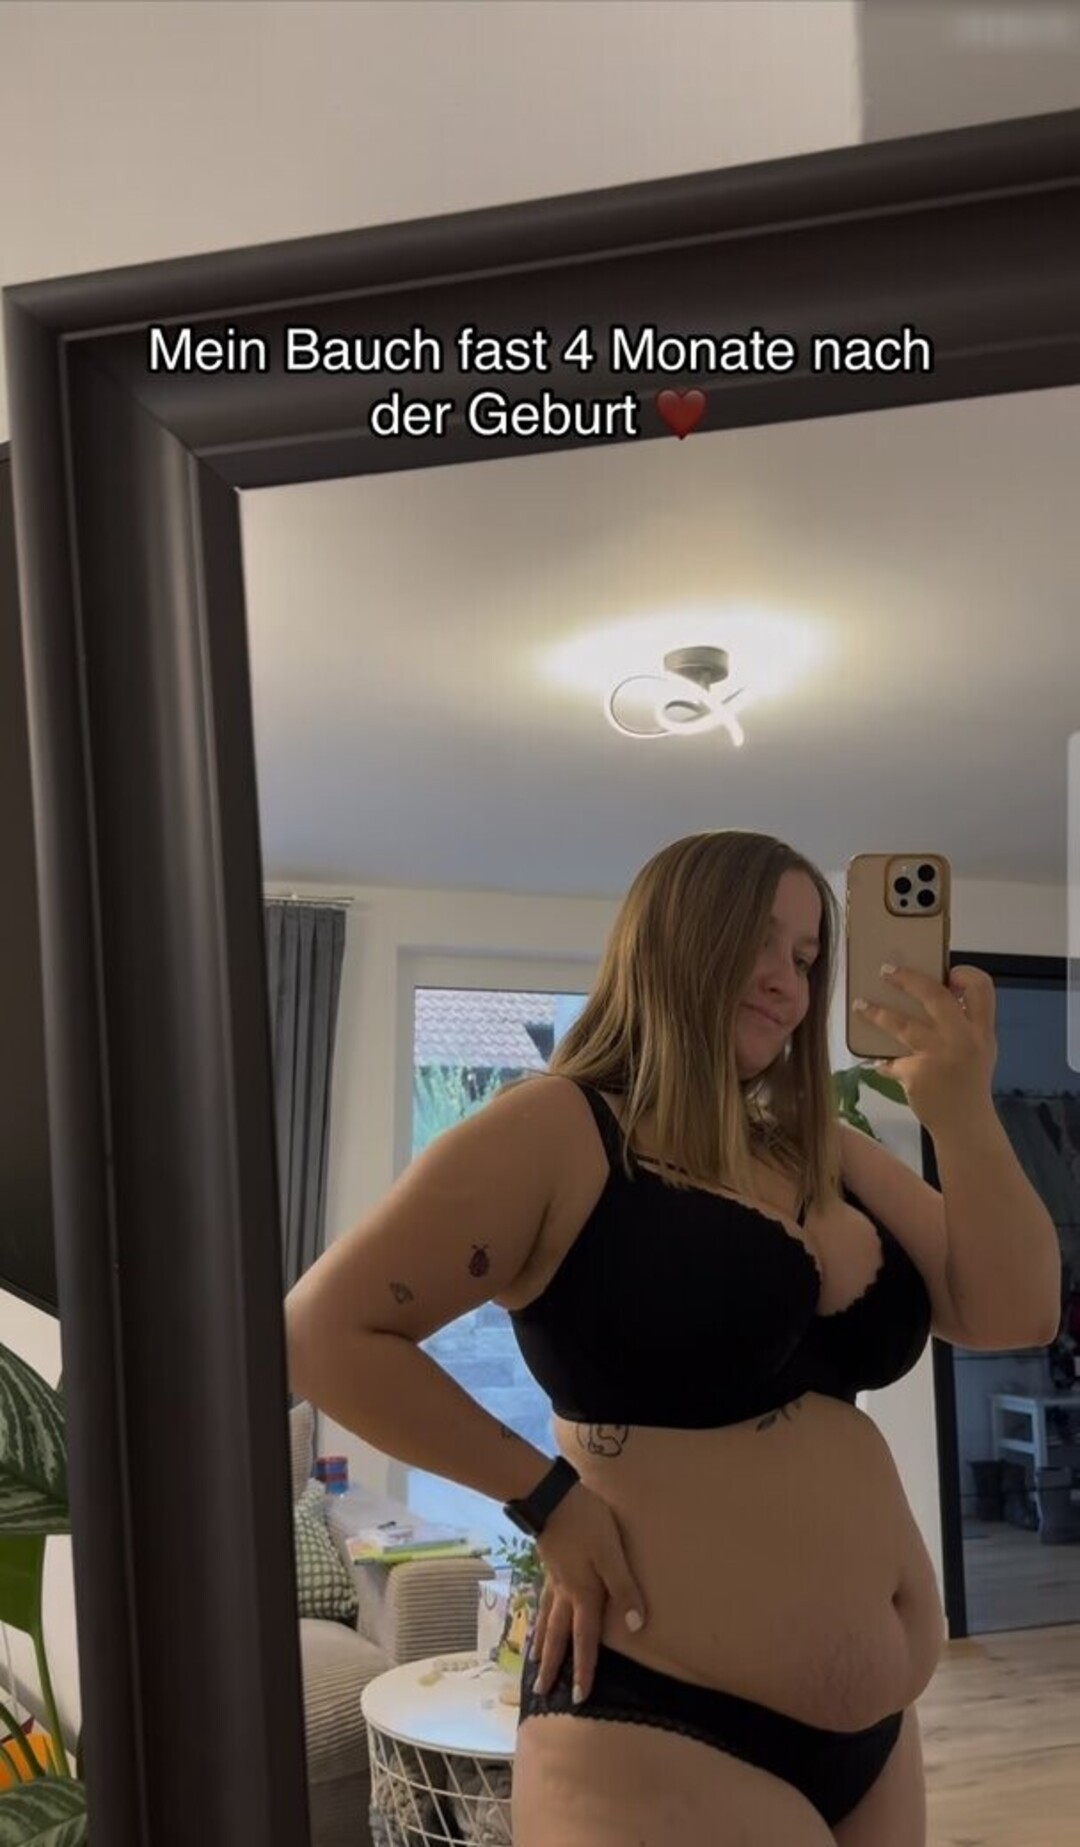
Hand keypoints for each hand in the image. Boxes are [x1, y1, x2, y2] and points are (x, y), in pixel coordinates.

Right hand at [528, 1480, 646, 1704]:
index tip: (578, 1699)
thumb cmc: (588, 1522)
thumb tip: (635, 1627)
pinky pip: (543, 1601)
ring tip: (535, 1662)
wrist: (552, 1496)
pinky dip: (538, 1616)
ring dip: (542, 1643)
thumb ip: (625, 1588)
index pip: (585, 1640)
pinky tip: (537, 1618)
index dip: (584, 1669)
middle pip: (559, 1636)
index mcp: (584, 1594)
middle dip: (554, 1665)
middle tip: (543, 1691)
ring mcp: (554, 1580)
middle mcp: (566, 1594)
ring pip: (547, 1619)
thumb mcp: (612, 1553)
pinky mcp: (550, 1565)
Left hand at [854, 963, 996, 1134]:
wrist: (966, 1126)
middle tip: (885, 970)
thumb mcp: (980, 1051)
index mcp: (981, 1030)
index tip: (947, 973)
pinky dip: (884, 1062)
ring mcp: (938, 1055)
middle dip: (907, 978)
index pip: (982, 988)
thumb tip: (933, 997)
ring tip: (860, 1005)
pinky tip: (879, 1063)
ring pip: (901, 1023)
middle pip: (934, 995)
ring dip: (876, 1013)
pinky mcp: (917, 1073)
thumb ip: (964, 1026)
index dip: (965, 974)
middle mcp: (962, 1038)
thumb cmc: (969, 1085)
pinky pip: (892, 1060)